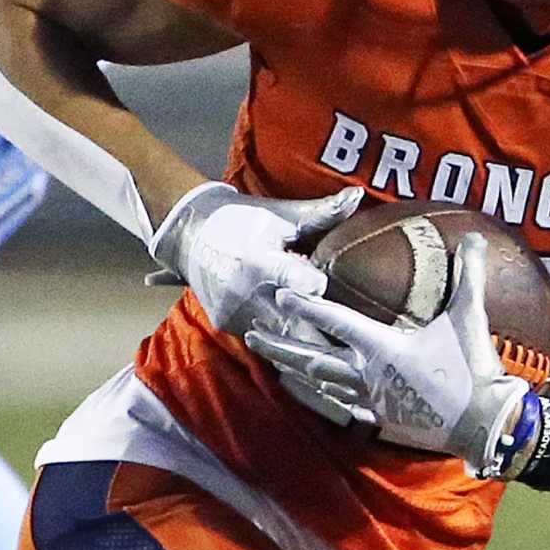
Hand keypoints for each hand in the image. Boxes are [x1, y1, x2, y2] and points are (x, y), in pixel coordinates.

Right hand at [148, 181, 361, 335]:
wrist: (191, 234)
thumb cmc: (244, 220)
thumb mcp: (282, 215)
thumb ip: (322, 213)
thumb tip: (358, 196)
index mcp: (259, 260)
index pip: (301, 285)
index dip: (318, 287)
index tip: (328, 285)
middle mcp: (243, 292)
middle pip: (295, 324)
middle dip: (323, 334)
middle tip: (354, 346)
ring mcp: (233, 312)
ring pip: (280, 340)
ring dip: (307, 344)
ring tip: (336, 354)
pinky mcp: (226, 324)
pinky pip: (264, 338)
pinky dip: (284, 340)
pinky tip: (305, 345)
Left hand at [245, 233, 537, 472]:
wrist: (485, 425)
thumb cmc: (474, 370)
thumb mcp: (470, 317)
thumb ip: (468, 275)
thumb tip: (471, 235)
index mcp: (382, 347)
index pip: (335, 321)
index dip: (306, 304)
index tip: (279, 293)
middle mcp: (367, 375)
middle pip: (311, 358)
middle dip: (279, 345)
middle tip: (250, 334)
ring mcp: (370, 400)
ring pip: (319, 384)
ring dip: (293, 370)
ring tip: (271, 360)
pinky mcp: (379, 419)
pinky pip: (339, 406)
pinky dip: (319, 396)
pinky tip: (307, 392)